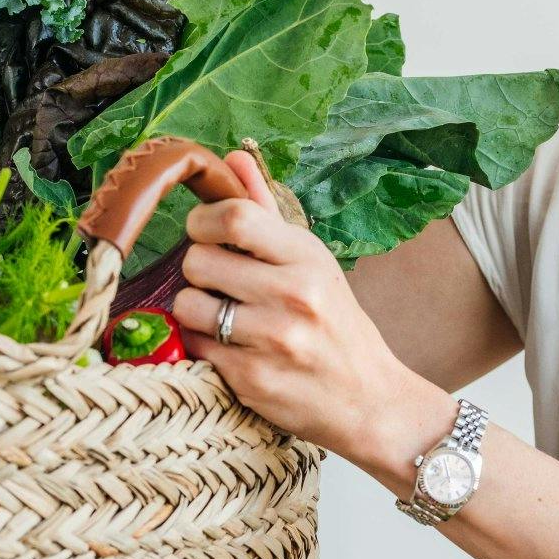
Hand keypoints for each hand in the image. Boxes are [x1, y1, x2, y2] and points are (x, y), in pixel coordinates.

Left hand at [172, 151, 454, 478]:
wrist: (370, 401)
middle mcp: (293, 295)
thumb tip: (233, 157)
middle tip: (219, 282)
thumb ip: (266, 210)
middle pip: (198, 260)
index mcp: (307, 257)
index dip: (202, 222)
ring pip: (188, 305)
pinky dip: (203, 345)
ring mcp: (272, 340)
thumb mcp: (312, 262)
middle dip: (198, 270)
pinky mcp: (253, 380)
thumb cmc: (337, 325)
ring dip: (196, 310)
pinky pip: (195, 346)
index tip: (206, 234)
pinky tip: (231, 348)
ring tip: (223, 317)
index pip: (233, 218)